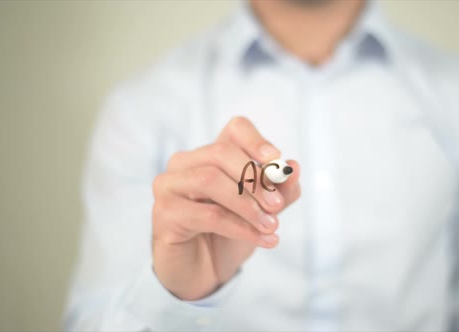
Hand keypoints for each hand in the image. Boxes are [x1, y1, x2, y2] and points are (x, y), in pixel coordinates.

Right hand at [151, 117, 300, 300]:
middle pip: (221, 153)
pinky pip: (207, 214)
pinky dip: (240, 227)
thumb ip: (280, 191)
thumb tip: (294, 169)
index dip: (256, 140)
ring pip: (210, 180)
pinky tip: (261, 239)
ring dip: (247, 205)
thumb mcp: (262, 211)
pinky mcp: (163, 213)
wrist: (203, 271)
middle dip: (255, 180)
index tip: (276, 159)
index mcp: (212, 155)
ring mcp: (169, 185)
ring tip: (272, 226)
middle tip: (278, 206)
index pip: (235, 129)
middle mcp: (185, 163)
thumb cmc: (230, 233)